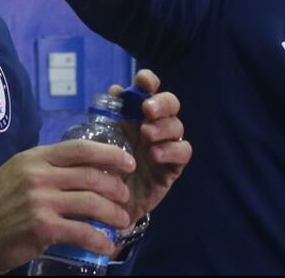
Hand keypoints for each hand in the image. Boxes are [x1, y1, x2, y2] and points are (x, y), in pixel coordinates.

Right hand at [0, 140, 135, 274]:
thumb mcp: (15, 173)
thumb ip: (44, 168)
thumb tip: (79, 167)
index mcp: (34, 158)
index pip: (80, 148)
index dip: (109, 154)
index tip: (127, 162)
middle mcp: (39, 175)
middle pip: (91, 176)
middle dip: (116, 187)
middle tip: (126, 196)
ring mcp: (40, 201)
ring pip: (92, 203)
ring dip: (114, 213)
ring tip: (123, 220)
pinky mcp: (42, 228)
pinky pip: (82, 232)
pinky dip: (99, 240)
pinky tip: (107, 245)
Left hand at [110, 69, 191, 226]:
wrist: (110, 204)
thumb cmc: (106, 166)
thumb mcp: (101, 141)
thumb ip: (107, 117)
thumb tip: (114, 90)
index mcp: (137, 115)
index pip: (149, 90)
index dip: (149, 81)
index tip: (143, 80)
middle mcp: (155, 125)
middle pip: (170, 104)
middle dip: (161, 103)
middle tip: (147, 109)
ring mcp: (166, 145)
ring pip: (177, 126)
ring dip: (163, 127)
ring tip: (147, 134)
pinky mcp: (172, 167)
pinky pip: (183, 152)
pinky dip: (171, 150)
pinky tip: (156, 154)